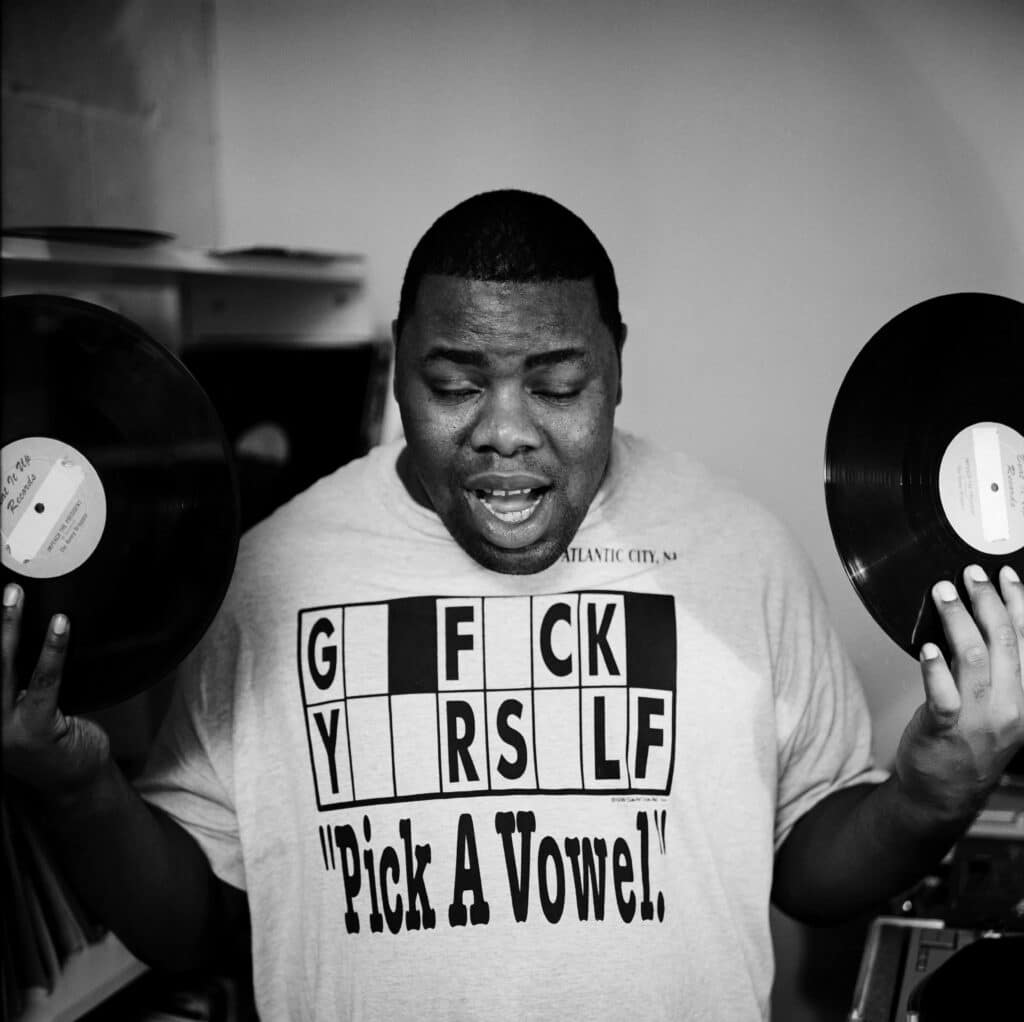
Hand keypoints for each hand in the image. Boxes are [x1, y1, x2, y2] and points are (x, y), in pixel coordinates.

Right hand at [2, 583, 110, 795]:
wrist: (74, 781)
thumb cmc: (51, 739)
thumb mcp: (20, 708)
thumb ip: (14, 680)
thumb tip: (16, 632)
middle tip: (3, 590)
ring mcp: (3, 728)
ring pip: (1, 667)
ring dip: (8, 628)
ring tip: (14, 595)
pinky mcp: (34, 730)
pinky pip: (44, 681)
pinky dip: (52, 650)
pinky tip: (60, 626)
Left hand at [895, 564, 1023, 820]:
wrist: (944, 794)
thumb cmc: (967, 745)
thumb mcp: (999, 708)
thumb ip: (997, 670)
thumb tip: (980, 619)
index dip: (1020, 604)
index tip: (1008, 574)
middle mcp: (1009, 707)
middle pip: (1005, 643)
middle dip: (988, 601)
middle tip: (970, 574)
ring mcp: (978, 720)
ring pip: (973, 659)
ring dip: (958, 620)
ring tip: (944, 592)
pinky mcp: (944, 729)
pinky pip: (943, 695)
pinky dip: (935, 668)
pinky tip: (928, 647)